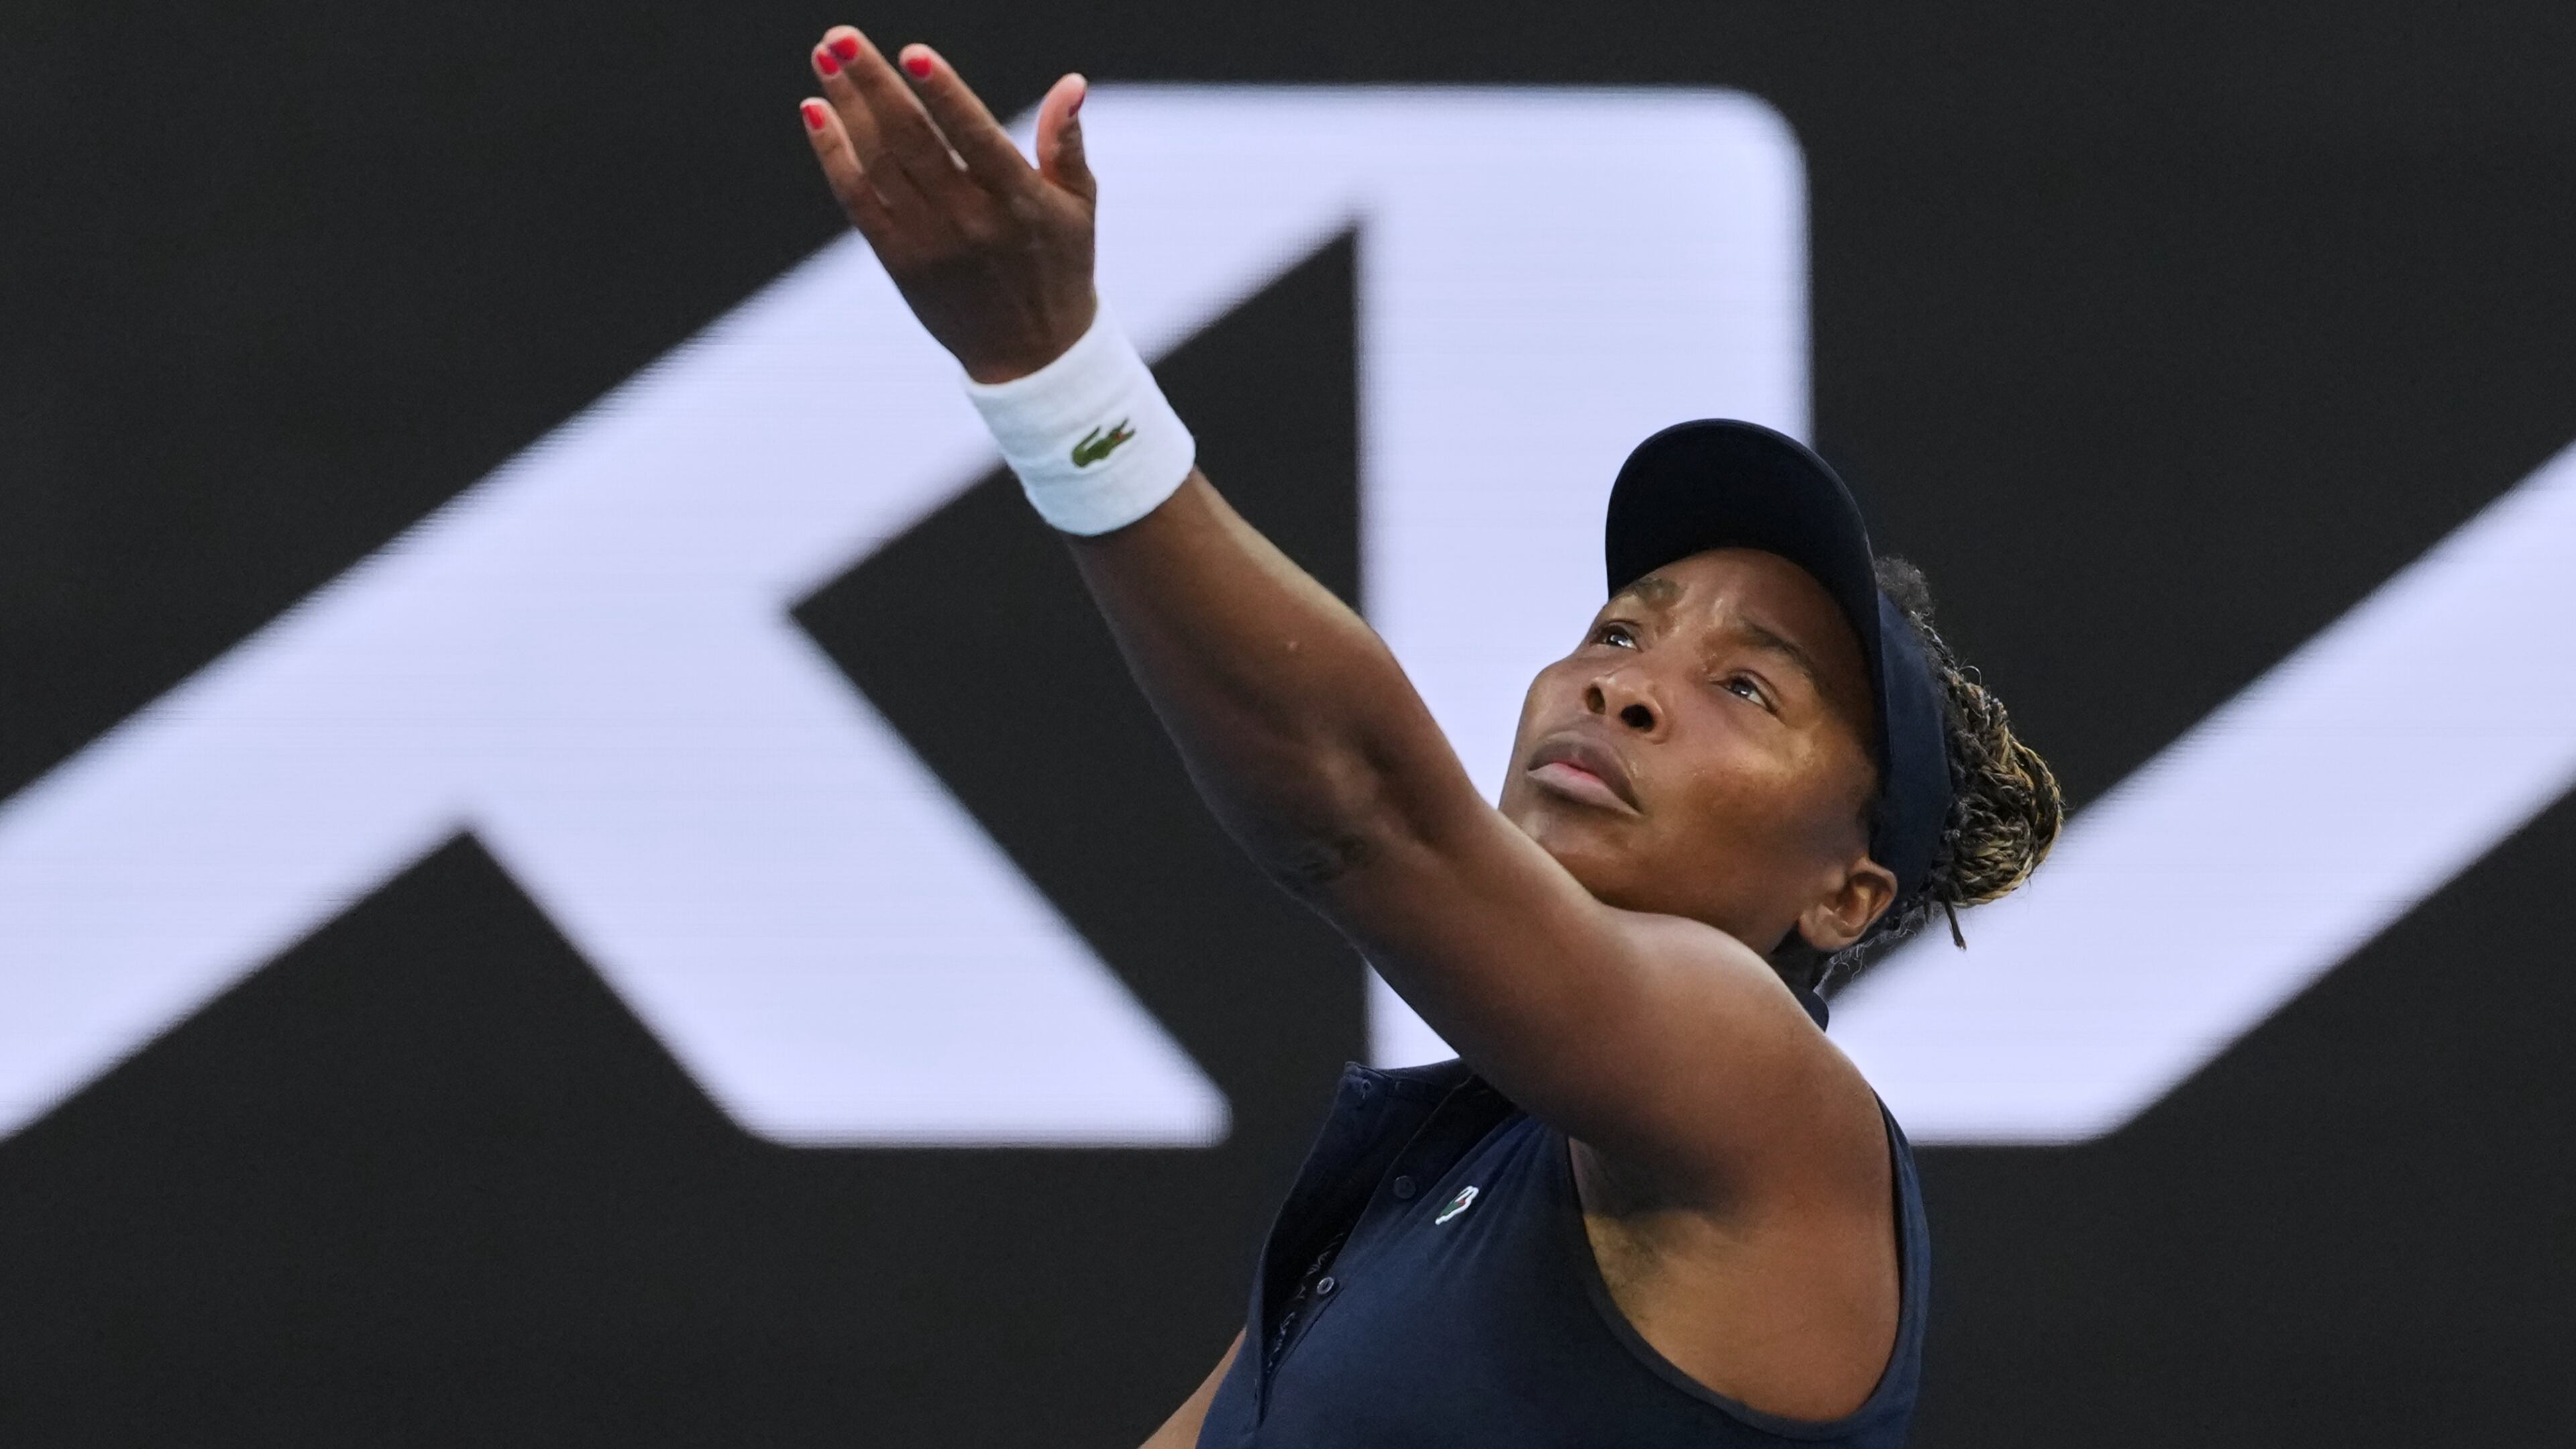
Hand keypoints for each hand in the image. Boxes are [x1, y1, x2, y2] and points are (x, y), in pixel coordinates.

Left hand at [801, 28, 1097, 383]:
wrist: (1032, 355)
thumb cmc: (1059, 266)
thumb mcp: (1078, 206)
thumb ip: (1066, 143)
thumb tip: (1070, 82)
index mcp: (1019, 202)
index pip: (974, 136)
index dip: (943, 93)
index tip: (912, 52)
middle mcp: (970, 222)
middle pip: (911, 141)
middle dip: (872, 83)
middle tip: (838, 37)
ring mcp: (930, 244)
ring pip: (878, 164)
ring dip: (846, 108)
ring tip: (825, 60)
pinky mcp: (899, 262)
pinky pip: (857, 201)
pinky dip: (834, 156)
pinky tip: (816, 113)